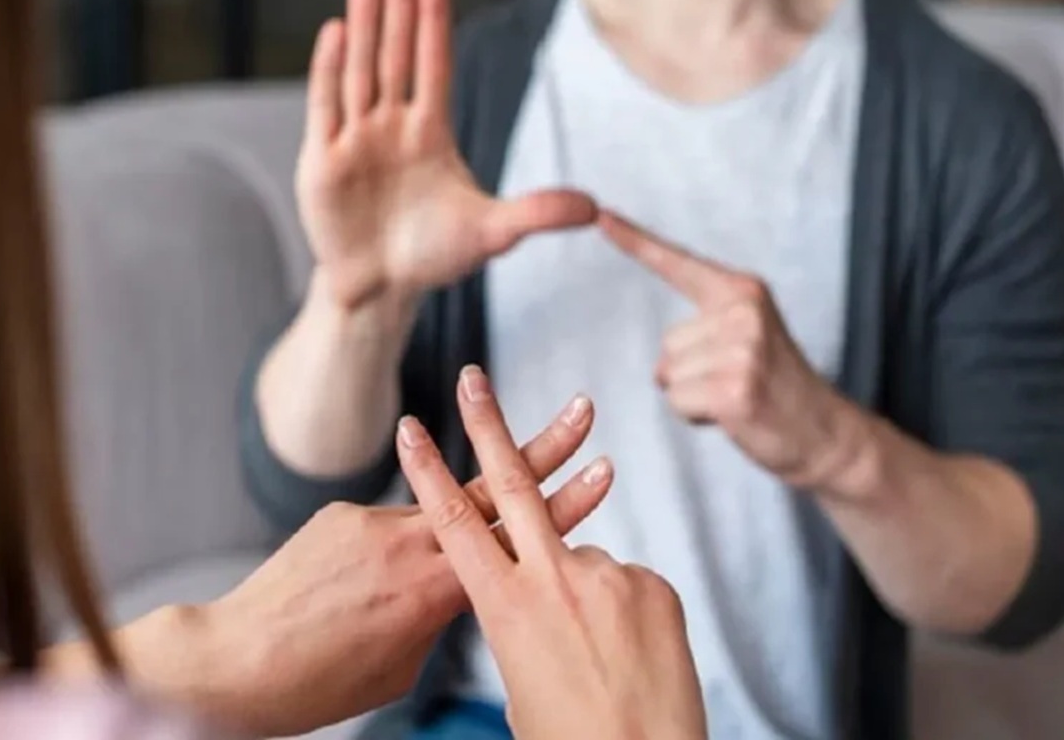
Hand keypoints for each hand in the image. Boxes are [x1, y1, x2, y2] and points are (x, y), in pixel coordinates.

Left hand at [201, 392, 610, 736]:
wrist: (237, 661)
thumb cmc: (322, 683)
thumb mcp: (404, 664)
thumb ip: (439, 612)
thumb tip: (454, 584)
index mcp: (434, 590)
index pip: (516, 539)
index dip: (567, 503)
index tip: (604, 471)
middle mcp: (408, 543)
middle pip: (492, 489)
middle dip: (543, 446)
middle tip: (582, 410)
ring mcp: (372, 522)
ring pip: (435, 506)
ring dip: (448, 514)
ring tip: (416, 561)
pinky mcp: (340, 513)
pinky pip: (384, 523)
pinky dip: (386, 548)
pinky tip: (353, 584)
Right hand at [296, 0, 596, 310]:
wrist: (380, 289)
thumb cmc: (432, 255)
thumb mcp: (491, 233)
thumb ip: (537, 214)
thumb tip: (594, 208)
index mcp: (430, 132)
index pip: (434, 62)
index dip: (435, 16)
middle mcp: (391, 126)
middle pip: (397, 52)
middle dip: (400, 1)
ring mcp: (355, 140)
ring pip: (361, 68)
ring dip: (365, 20)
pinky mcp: (322, 162)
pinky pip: (326, 107)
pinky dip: (331, 70)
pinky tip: (337, 30)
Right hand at [397, 366, 705, 739]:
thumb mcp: (519, 684)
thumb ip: (519, 622)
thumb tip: (532, 600)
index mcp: (503, 607)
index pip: (453, 523)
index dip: (428, 472)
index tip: (411, 428)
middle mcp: (553, 579)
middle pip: (511, 483)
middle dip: (488, 424)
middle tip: (474, 379)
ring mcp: (607, 576)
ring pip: (579, 556)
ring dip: (578, 594)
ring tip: (596, 656)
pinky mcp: (652, 584)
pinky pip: (624, 582)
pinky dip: (618, 610)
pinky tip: (628, 654)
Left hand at [599, 210, 850, 487]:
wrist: (826, 433)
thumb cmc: (777, 388)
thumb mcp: (748, 337)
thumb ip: (705, 327)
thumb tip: (660, 366)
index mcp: (743, 290)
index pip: (677, 263)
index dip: (634, 241)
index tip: (601, 215)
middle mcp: (742, 311)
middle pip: (667, 343)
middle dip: (690, 372)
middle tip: (736, 382)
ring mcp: (741, 349)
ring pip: (669, 375)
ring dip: (693, 396)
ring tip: (736, 397)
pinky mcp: (734, 389)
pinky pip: (677, 400)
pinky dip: (695, 416)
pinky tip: (732, 415)